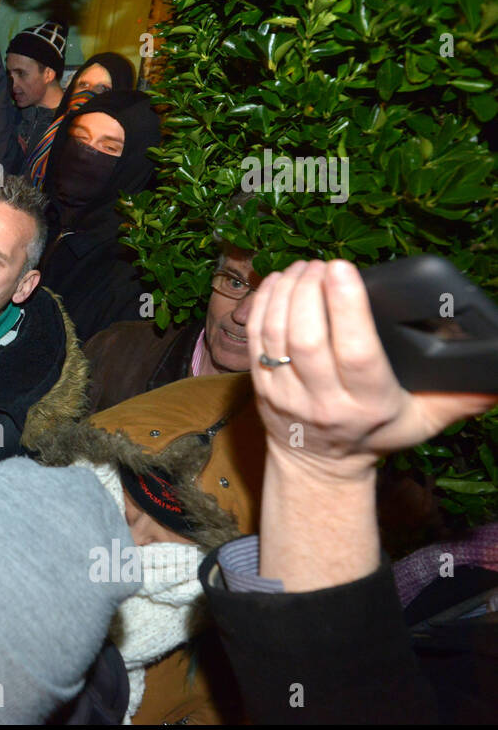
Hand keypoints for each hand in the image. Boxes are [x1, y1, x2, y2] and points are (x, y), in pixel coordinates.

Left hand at [249, 259, 497, 479]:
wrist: (320, 466)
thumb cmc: (378, 433)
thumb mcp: (424, 420)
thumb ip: (459, 397)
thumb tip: (497, 379)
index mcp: (367, 403)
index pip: (355, 352)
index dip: (346, 307)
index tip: (344, 269)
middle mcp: (322, 401)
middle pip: (307, 339)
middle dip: (310, 293)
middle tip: (322, 263)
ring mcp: (285, 395)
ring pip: (276, 337)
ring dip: (286, 294)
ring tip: (303, 267)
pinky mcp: (259, 388)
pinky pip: (254, 341)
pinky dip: (263, 306)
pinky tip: (277, 282)